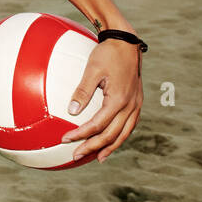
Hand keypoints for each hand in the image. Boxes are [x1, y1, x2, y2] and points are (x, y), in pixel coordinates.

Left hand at [59, 35, 143, 161]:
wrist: (126, 43)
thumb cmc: (107, 54)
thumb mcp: (92, 70)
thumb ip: (82, 91)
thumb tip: (71, 111)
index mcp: (118, 100)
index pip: (97, 125)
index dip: (80, 134)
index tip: (65, 139)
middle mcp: (130, 106)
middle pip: (111, 135)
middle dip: (92, 147)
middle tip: (75, 155)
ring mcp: (136, 106)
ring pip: (123, 133)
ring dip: (109, 147)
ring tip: (96, 157)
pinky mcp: (137, 103)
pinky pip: (129, 125)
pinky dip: (119, 136)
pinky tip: (111, 140)